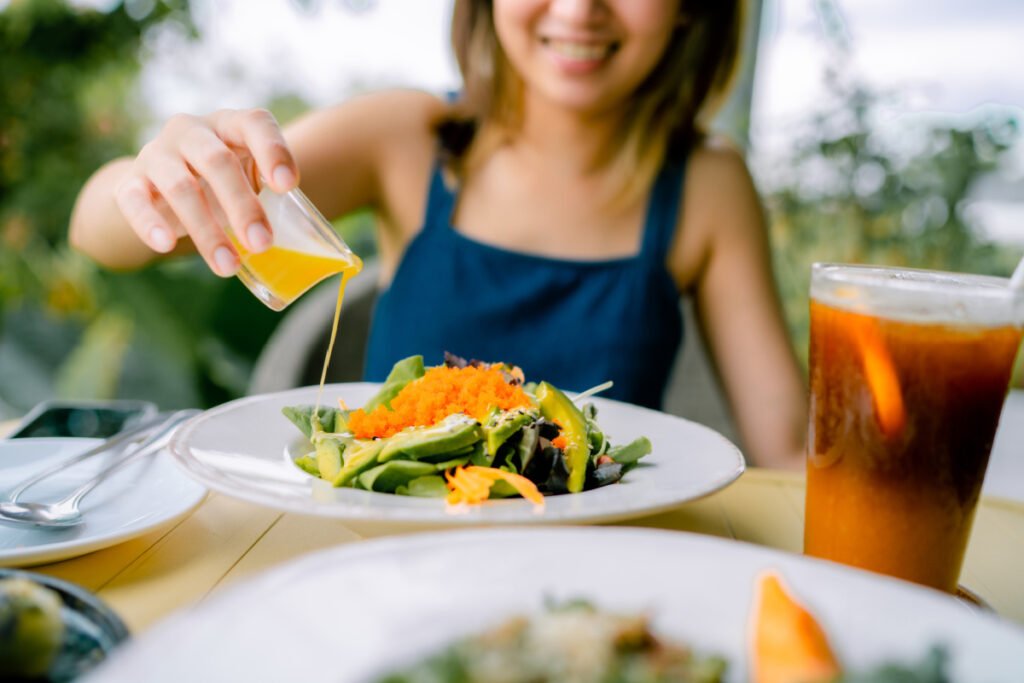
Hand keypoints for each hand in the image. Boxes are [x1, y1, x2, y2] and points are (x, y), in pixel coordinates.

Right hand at [113, 109, 299, 275]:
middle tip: (263, 243)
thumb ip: (272, 198)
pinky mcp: (130, 182)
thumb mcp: (249, 181)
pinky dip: (149, 223)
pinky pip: (134, 200)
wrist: (159, 189)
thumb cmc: (221, 185)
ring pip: (180, 186)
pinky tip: (166, 245)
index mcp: (229, 125)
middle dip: (243, 205)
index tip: (289, 187)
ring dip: (207, 230)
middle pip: (217, 161)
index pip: (255, 124)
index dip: (273, 151)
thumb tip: (304, 248)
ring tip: (229, 266)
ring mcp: (157, 153)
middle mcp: (191, 131)